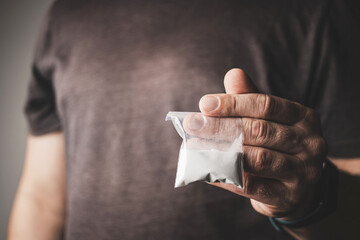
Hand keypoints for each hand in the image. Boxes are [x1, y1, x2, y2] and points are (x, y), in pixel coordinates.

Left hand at [185, 69, 326, 219]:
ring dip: (221, 151)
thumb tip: (233, 74)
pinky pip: (251, 185)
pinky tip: (205, 169)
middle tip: (192, 125)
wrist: (294, 187)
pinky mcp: (289, 196)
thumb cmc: (275, 144)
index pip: (266, 105)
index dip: (233, 104)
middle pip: (260, 131)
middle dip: (221, 127)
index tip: (204, 104)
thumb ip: (250, 97)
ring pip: (257, 158)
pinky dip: (225, 176)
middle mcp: (311, 143)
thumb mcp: (267, 118)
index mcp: (304, 117)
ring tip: (194, 146)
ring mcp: (303, 172)